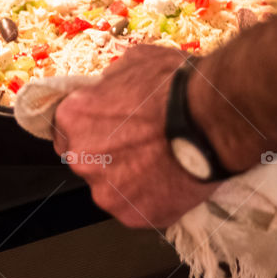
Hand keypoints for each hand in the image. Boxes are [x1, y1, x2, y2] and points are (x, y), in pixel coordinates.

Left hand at [53, 45, 217, 227]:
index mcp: (73, 118)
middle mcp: (81, 158)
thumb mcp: (134, 62)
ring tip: (160, 162)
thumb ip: (111, 81)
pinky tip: (170, 179)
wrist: (211, 119)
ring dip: (128, 178)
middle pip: (86, 160)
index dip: (89, 126)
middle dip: (107, 153)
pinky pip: (137, 207)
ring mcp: (107, 191)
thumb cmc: (174, 87)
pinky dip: (150, 198)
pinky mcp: (134, 215)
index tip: (108, 126)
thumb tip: (110, 87)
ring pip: (110, 187)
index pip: (64, 128)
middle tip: (140, 142)